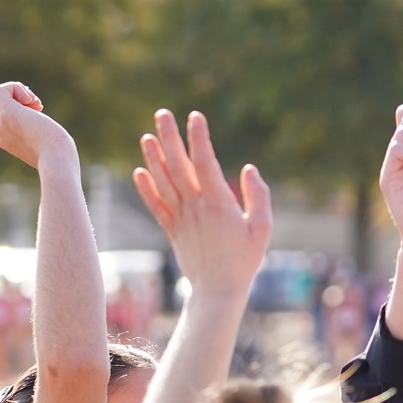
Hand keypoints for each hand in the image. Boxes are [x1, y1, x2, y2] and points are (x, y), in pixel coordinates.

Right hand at [0, 82, 74, 169]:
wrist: (58, 161)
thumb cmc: (58, 154)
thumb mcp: (41, 141)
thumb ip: (31, 130)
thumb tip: (33, 112)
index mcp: (3, 139)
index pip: (0, 113)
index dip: (16, 106)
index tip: (36, 111)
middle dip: (18, 98)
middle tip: (37, 106)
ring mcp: (0, 123)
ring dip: (19, 92)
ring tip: (36, 105)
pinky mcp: (8, 113)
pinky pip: (1, 90)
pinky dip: (17, 88)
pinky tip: (33, 101)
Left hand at [131, 110, 269, 296]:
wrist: (218, 289)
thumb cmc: (246, 259)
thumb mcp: (263, 228)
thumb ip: (258, 197)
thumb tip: (248, 169)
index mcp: (219, 203)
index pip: (206, 162)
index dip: (199, 138)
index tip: (195, 117)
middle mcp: (195, 206)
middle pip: (178, 166)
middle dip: (169, 137)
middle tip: (162, 114)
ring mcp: (181, 218)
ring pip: (163, 181)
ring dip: (153, 157)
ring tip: (147, 136)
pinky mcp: (172, 230)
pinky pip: (156, 205)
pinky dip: (146, 188)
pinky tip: (140, 171)